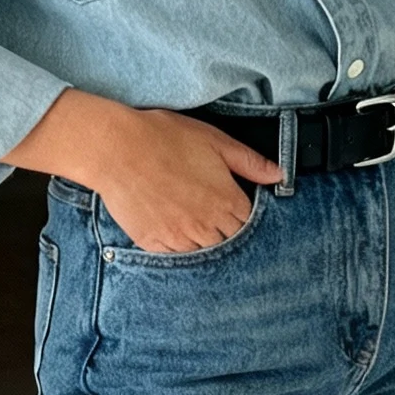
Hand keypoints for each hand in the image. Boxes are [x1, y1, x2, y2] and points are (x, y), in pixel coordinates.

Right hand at [4, 89, 280, 253]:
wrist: (117, 149)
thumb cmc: (165, 138)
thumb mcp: (215, 141)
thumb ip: (249, 162)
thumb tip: (278, 176)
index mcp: (227, 201)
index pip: (250, 224)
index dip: (245, 217)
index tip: (236, 209)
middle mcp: (207, 226)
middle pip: (228, 242)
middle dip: (226, 232)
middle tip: (213, 215)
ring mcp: (179, 238)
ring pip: (204, 254)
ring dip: (203, 242)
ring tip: (192, 222)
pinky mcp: (153, 243)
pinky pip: (175, 257)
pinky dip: (178, 247)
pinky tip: (173, 229)